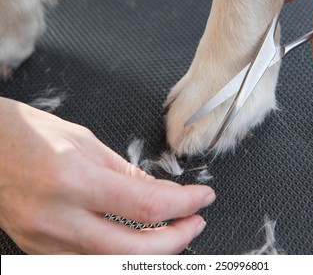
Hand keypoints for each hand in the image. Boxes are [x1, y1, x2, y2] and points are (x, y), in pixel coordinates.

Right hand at [0, 97, 214, 253]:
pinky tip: (137, 240)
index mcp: (73, 178)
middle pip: (135, 251)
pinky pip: (90, 262)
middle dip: (178, 238)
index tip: (203, 197)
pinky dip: (122, 256)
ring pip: (114, 264)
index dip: (185, 204)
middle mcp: (58, 216)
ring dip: (154, 252)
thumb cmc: (26, 133)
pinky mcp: (39, 250)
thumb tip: (159, 194)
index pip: (147, 205)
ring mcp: (45, 240)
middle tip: (196, 220)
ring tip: (174, 231)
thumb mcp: (84, 141)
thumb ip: (125, 174)